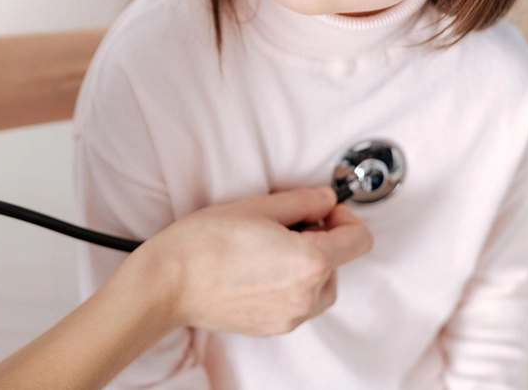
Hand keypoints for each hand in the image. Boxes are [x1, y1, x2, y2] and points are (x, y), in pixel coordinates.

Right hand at [135, 186, 372, 336]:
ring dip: (307, 264)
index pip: (359, 239)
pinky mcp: (272, 327)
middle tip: (286, 223)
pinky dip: (289, 284)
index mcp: (310, 262)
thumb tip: (325, 200)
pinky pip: (298, 303)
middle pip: (340, 263)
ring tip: (269, 246)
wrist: (168, 281)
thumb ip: (302, 201)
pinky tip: (258, 267)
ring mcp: (290, 317)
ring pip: (321, 286)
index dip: (344, 217)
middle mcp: (306, 296)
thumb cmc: (203, 243)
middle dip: (321, 240)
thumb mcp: (257, 206)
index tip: (323, 210)